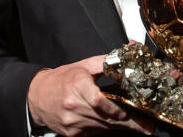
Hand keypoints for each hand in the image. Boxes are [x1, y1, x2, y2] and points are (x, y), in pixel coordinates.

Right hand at [27, 55, 154, 135]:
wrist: (35, 96)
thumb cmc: (60, 79)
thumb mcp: (82, 66)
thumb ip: (105, 62)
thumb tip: (125, 55)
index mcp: (76, 86)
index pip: (100, 101)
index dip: (118, 109)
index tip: (134, 111)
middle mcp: (73, 107)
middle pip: (107, 118)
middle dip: (129, 123)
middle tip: (147, 127)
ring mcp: (72, 123)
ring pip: (103, 127)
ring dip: (120, 127)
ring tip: (139, 127)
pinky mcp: (72, 133)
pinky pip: (95, 132)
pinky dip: (106, 128)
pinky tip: (115, 125)